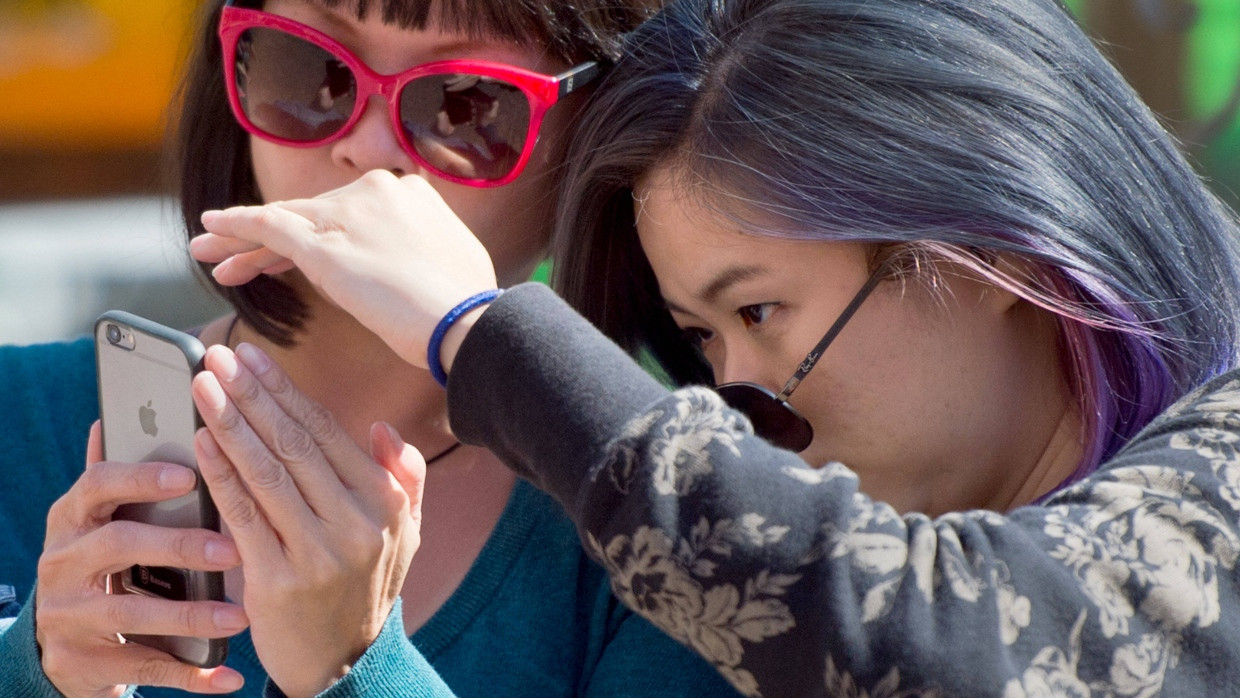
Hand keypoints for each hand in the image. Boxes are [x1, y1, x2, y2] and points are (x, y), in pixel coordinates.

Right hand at [36, 422, 246, 696]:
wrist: (65, 644)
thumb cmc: (104, 566)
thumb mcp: (101, 522)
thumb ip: (115, 481)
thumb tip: (111, 418)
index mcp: (72, 518)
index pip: (97, 485)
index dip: (141, 478)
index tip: (190, 474)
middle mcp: (62, 564)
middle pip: (118, 545)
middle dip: (178, 546)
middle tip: (233, 551)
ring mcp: (69, 617)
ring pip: (133, 613)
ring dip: (192, 614)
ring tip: (240, 615)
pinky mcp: (87, 663)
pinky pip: (146, 667)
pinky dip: (193, 673)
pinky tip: (231, 674)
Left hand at [191, 170, 498, 368]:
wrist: (464, 320)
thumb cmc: (466, 306)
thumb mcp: (453, 259)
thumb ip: (426, 248)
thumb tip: (420, 263)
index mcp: (410, 192)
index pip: (348, 211)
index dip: (320, 234)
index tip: (298, 256)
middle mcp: (376, 191)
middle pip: (311, 213)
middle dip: (270, 238)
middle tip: (232, 251)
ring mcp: (348, 215)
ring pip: (284, 220)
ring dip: (241, 239)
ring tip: (207, 252)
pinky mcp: (324, 243)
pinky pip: (268, 227)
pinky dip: (235, 227)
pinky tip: (209, 230)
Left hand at [191, 343, 425, 697]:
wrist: (344, 664)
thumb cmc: (366, 586)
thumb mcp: (405, 532)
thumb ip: (402, 478)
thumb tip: (382, 428)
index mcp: (383, 503)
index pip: (325, 432)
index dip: (284, 390)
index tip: (251, 357)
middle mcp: (355, 523)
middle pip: (292, 443)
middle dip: (250, 394)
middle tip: (216, 357)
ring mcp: (317, 553)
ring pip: (266, 472)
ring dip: (229, 423)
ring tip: (201, 386)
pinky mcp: (278, 581)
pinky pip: (244, 515)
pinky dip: (220, 474)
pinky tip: (200, 442)